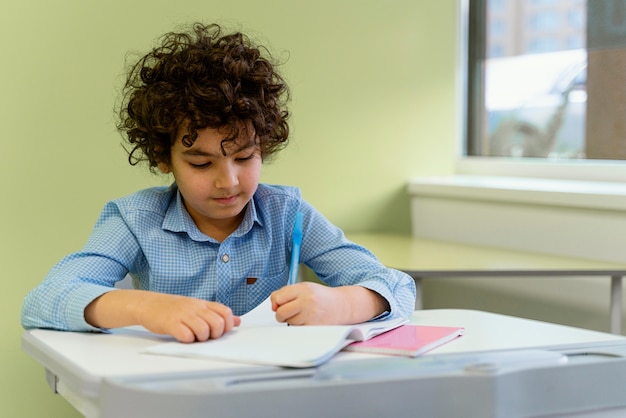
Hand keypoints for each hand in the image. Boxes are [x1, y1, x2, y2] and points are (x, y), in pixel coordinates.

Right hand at [136, 292, 239, 342]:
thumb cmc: (173, 308)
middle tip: (206, 336)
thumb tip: (237, 321)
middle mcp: (195, 308)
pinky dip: (187, 340)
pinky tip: (183, 337)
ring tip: (194, 337)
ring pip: (204, 330)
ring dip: (201, 338)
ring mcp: (183, 315)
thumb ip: (216, 314)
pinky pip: (186, 335)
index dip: (227, 325)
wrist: (148, 304)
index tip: (219, 331)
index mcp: (203, 304)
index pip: (225, 312)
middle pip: (217, 323)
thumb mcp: (197, 307)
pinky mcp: (170, 323)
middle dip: (215, 335)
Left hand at [270, 282, 388, 324]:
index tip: (281, 303)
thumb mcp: (304, 288)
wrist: (342, 305)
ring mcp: (311, 315)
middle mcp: (307, 301)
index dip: (277, 302)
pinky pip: (297, 330)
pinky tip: (309, 321)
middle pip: (280, 313)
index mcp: (303, 288)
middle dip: (281, 314)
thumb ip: (286, 293)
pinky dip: (300, 327)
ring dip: (293, 321)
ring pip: (289, 323)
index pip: (278, 298)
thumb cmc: (321, 297)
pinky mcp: (314, 327)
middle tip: (291, 312)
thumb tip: (273, 306)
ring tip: (305, 314)